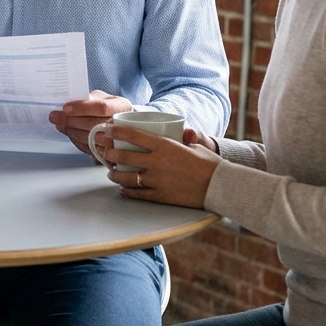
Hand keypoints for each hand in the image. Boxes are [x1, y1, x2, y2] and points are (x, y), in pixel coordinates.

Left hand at [48, 90, 132, 154]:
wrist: (121, 123)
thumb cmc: (108, 108)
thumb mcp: (102, 98)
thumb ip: (88, 99)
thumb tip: (69, 102)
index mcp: (121, 106)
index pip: (101, 107)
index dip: (82, 108)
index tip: (65, 108)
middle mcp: (122, 124)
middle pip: (93, 124)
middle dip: (71, 121)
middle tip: (55, 117)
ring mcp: (118, 140)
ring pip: (90, 139)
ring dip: (72, 132)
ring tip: (60, 125)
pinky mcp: (111, 152)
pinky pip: (90, 149)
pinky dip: (77, 141)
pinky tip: (69, 134)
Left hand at [98, 125, 220, 208]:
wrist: (220, 186)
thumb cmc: (209, 164)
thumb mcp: (194, 145)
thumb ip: (181, 138)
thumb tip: (181, 130)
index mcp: (165, 145)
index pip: (134, 135)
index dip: (117, 131)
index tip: (108, 129)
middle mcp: (157, 162)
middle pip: (124, 156)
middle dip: (110, 153)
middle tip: (105, 152)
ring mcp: (157, 180)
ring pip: (127, 177)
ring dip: (115, 174)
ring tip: (111, 172)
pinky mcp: (160, 195)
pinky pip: (137, 193)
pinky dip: (127, 191)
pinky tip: (123, 188)